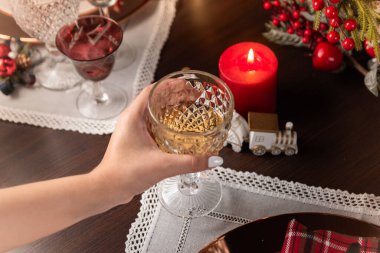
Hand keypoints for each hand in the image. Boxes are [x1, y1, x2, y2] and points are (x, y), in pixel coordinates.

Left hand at [91, 85, 219, 204]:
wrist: (108, 189)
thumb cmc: (124, 174)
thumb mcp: (162, 165)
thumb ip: (190, 162)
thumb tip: (213, 158)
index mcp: (133, 116)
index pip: (153, 90)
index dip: (172, 84)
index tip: (188, 85)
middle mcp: (131, 120)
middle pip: (155, 98)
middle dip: (175, 95)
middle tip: (194, 97)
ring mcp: (132, 130)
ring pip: (154, 111)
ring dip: (171, 108)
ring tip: (188, 109)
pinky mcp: (135, 140)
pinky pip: (153, 124)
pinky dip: (167, 122)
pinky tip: (178, 131)